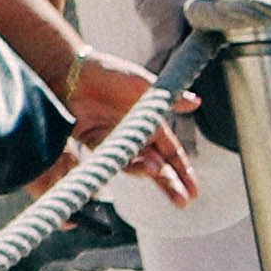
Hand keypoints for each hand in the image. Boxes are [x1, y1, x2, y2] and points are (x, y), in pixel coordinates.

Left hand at [66, 49, 197, 204]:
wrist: (72, 69)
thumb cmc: (109, 72)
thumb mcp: (142, 84)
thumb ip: (168, 98)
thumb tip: (197, 102)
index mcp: (151, 124)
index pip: (172, 153)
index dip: (184, 172)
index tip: (195, 192)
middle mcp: (135, 136)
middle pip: (158, 165)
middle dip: (171, 184)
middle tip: (182, 202)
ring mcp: (116, 141)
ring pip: (136, 164)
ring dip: (148, 172)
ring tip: (158, 173)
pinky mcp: (96, 143)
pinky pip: (113, 156)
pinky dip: (124, 161)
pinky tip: (134, 165)